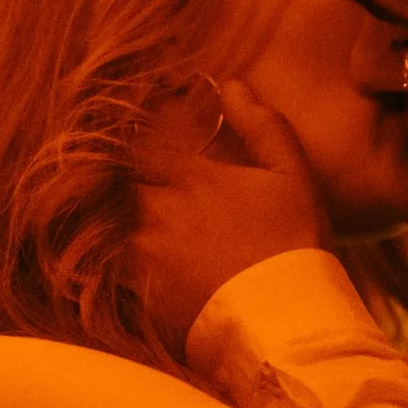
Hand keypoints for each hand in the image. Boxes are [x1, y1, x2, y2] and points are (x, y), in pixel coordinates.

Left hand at [133, 79, 325, 350]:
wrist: (286, 324)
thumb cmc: (295, 245)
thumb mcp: (292, 176)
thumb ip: (261, 125)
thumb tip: (232, 84)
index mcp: (189, 176)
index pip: (139, 139)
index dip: (137, 136)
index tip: (144, 139)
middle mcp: (155, 210)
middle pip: (119, 183)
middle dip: (126, 181)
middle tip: (141, 187)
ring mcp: (141, 255)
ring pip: (113, 224)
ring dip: (123, 221)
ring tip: (148, 229)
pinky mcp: (136, 295)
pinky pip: (113, 268)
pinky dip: (121, 262)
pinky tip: (143, 268)